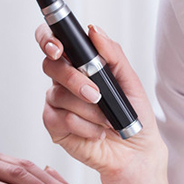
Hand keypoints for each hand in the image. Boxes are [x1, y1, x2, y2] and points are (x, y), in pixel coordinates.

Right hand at [37, 24, 182, 183]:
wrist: (135, 152)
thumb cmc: (133, 115)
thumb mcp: (130, 80)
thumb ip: (112, 53)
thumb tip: (94, 31)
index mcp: (79, 63)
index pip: (53, 41)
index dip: (48, 39)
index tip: (58, 48)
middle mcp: (64, 80)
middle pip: (51, 66)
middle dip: (73, 79)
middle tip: (95, 94)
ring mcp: (57, 102)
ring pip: (58, 95)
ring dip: (88, 109)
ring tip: (106, 120)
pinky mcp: (54, 124)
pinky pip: (60, 118)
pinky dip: (83, 126)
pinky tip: (96, 131)